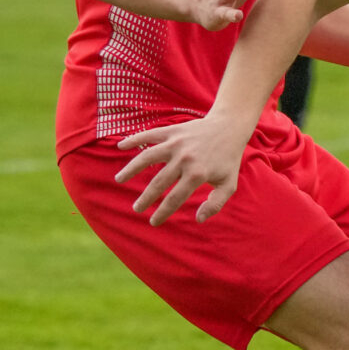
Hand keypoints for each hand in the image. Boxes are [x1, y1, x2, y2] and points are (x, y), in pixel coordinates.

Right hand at [115, 114, 248, 224]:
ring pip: (148, 157)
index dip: (162, 212)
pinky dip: (135, 139)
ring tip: (119, 180)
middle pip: (159, 182)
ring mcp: (177, 143)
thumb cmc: (228, 160)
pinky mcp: (172, 131)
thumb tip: (198, 219)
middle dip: (146, 198)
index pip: (175, 198)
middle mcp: (185, 159)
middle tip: (136, 209)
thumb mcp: (228, 184)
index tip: (153, 221)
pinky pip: (150, 135)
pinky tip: (121, 146)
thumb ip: (215, 204)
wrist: (229, 128)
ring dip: (131, 169)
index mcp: (198, 174)